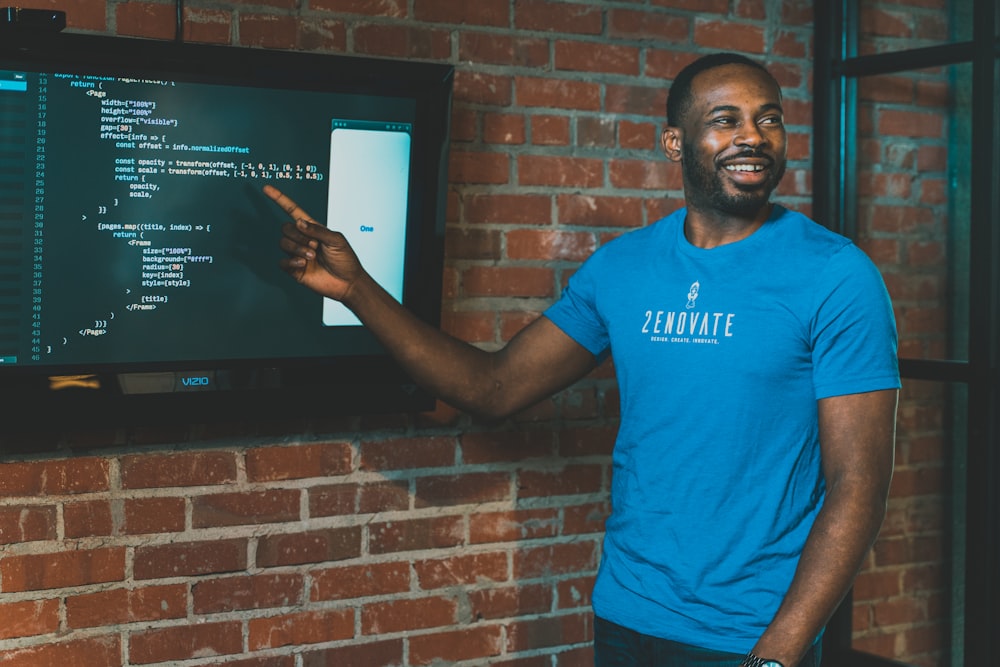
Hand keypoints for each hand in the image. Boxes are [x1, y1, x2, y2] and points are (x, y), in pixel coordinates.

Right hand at [264, 184, 365, 302]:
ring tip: (313, 257)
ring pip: (283, 243)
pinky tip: (303, 265)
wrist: (348, 283)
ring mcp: (297, 254)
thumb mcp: (336, 240)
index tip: (266, 188)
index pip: (292, 210)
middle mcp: (302, 239)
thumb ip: (317, 230)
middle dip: (299, 236)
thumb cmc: (345, 259)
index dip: (279, 199)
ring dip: (297, 248)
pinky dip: (291, 262)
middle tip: (315, 246)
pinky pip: (282, 261)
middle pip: (285, 228)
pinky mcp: (294, 269)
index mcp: (312, 228)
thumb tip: (298, 222)